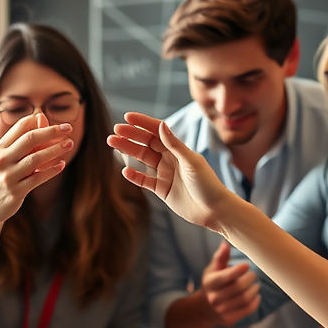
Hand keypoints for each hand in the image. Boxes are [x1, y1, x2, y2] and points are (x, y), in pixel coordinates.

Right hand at [0, 113, 71, 222]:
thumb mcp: (6, 156)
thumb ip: (22, 139)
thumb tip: (41, 116)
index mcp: (0, 147)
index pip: (21, 127)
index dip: (40, 121)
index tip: (60, 124)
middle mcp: (2, 159)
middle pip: (30, 139)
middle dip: (51, 132)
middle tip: (68, 128)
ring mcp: (8, 176)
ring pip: (36, 159)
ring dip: (55, 150)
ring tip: (69, 144)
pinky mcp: (15, 192)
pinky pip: (37, 178)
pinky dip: (51, 170)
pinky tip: (61, 164)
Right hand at [107, 112, 234, 231]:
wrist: (215, 210)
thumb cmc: (208, 184)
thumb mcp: (191, 162)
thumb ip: (174, 144)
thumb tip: (161, 125)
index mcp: (178, 149)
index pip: (157, 131)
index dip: (142, 123)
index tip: (127, 117)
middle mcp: (170, 159)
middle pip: (146, 143)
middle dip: (130, 136)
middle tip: (114, 131)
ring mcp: (165, 174)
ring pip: (142, 159)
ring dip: (128, 151)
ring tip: (113, 144)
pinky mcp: (162, 189)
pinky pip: (144, 180)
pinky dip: (134, 175)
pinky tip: (124, 170)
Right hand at [199, 241, 259, 327]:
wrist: (205, 309)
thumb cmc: (213, 283)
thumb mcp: (213, 269)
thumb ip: (221, 257)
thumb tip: (226, 244)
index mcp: (210, 283)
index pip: (225, 277)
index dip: (237, 270)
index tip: (246, 265)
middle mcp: (213, 298)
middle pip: (238, 287)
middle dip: (249, 279)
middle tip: (253, 275)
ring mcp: (221, 310)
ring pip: (244, 299)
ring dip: (254, 290)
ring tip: (256, 285)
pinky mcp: (230, 319)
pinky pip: (247, 310)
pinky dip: (255, 302)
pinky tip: (256, 295)